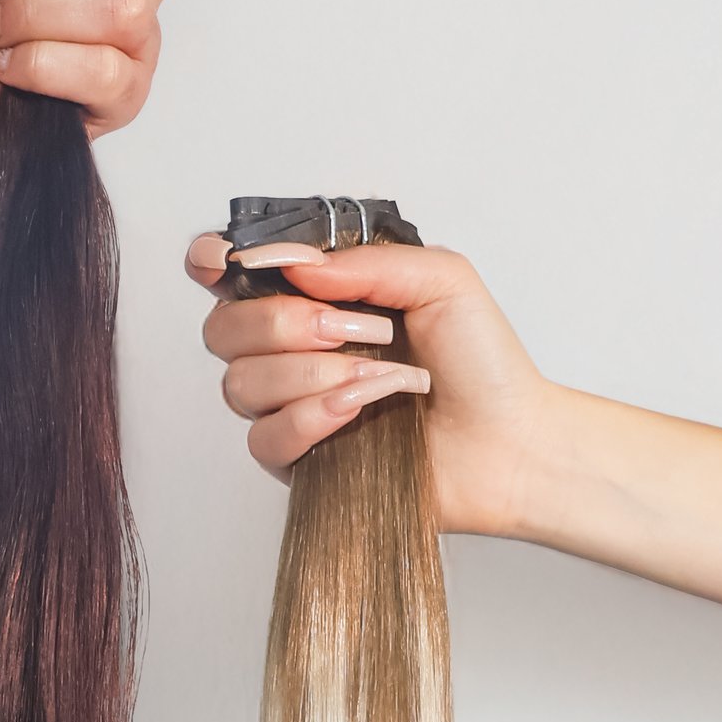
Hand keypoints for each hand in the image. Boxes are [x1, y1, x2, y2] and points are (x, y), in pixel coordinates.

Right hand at [186, 234, 556, 537]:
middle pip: (223, 328)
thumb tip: (294, 264)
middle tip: (350, 328)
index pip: (235, 274)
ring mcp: (290, 405)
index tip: (228, 263)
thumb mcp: (440, 279)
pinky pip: (264, 436)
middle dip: (281, 322)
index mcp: (319, 297)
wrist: (507, 442)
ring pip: (239, 383)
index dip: (214, 263)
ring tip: (379, 378)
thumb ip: (364, 262)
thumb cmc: (482, 364)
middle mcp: (293, 349)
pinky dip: (313, 418)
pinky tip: (359, 413)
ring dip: (312, 374)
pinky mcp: (298, 459)